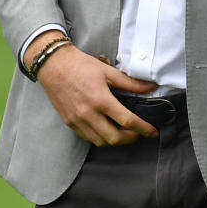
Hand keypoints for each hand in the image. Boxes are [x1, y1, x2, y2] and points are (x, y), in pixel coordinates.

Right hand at [34, 40, 158, 144]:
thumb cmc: (80, 66)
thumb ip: (131, 83)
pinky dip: (100, 138)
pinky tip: (106, 130)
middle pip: (114, 138)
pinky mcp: (69, 123)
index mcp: (101, 100)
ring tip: (124, 132)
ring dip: (115, 140)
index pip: (127, 121)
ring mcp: (77, 120)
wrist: (54, 65)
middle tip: (139, 133)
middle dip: (131, 139)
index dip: (143, 129)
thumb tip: (151, 87)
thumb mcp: (108, 71)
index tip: (153, 132)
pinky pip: (87, 138)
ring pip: (100, 142)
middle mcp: (88, 114)